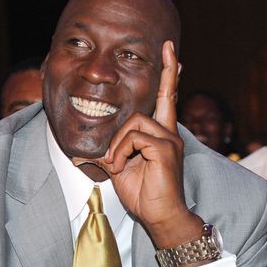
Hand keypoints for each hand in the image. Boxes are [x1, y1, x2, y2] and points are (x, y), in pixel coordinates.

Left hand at [76, 41, 201, 251]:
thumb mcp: (123, 168)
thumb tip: (97, 150)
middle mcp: (169, 133)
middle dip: (130, 122)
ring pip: (135, 123)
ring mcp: (170, 140)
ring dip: (118, 145)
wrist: (160, 217)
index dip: (169, 72)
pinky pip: (134, 138)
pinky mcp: (166, 149)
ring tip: (118, 165)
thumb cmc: (145, 195)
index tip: (169, 48)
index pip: (167, 97)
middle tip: (116, 160)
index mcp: (161, 135)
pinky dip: (121, 152)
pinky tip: (121, 167)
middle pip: (144, 109)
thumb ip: (115, 151)